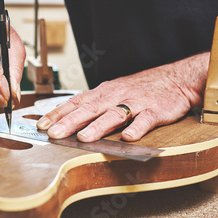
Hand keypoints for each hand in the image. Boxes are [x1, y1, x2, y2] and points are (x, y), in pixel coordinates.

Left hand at [36, 65, 201, 141]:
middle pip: (90, 109)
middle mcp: (116, 95)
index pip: (76, 102)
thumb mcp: (114, 92)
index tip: (42, 125)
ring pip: (114, 114)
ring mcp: (136, 102)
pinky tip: (128, 138)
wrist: (176, 79)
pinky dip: (137, 128)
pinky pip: (145, 120)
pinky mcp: (155, 110)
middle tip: (54, 134)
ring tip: (84, 138)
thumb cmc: (141, 88)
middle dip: (70, 122)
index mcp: (104, 92)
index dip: (58, 113)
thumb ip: (95, 106)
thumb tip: (69, 121)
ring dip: (98, 126)